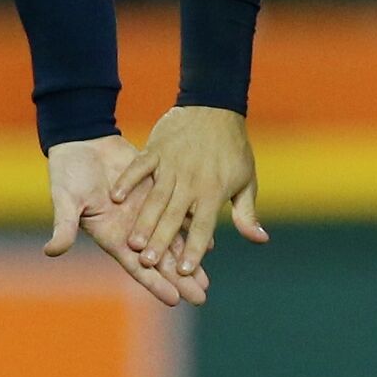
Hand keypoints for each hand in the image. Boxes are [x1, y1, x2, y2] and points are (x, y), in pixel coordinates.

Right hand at [44, 135, 208, 307]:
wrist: (81, 141)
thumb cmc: (68, 172)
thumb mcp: (65, 199)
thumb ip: (64, 225)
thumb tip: (51, 251)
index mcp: (112, 235)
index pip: (137, 266)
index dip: (155, 282)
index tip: (175, 300)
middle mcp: (131, 229)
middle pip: (159, 259)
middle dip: (180, 278)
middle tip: (201, 297)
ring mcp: (145, 210)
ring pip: (172, 239)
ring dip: (189, 257)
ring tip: (206, 278)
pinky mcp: (155, 189)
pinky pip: (177, 211)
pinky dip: (191, 225)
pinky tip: (209, 238)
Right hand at [110, 105, 267, 278]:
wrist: (215, 105)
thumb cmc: (233, 147)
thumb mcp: (246, 180)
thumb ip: (246, 213)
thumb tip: (260, 240)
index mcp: (213, 191)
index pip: (203, 226)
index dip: (195, 249)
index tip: (186, 271)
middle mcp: (191, 181)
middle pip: (174, 217)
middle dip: (162, 242)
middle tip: (150, 264)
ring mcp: (172, 164)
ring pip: (156, 197)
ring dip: (145, 221)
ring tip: (134, 244)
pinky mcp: (156, 149)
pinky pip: (140, 167)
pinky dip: (129, 181)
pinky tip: (116, 197)